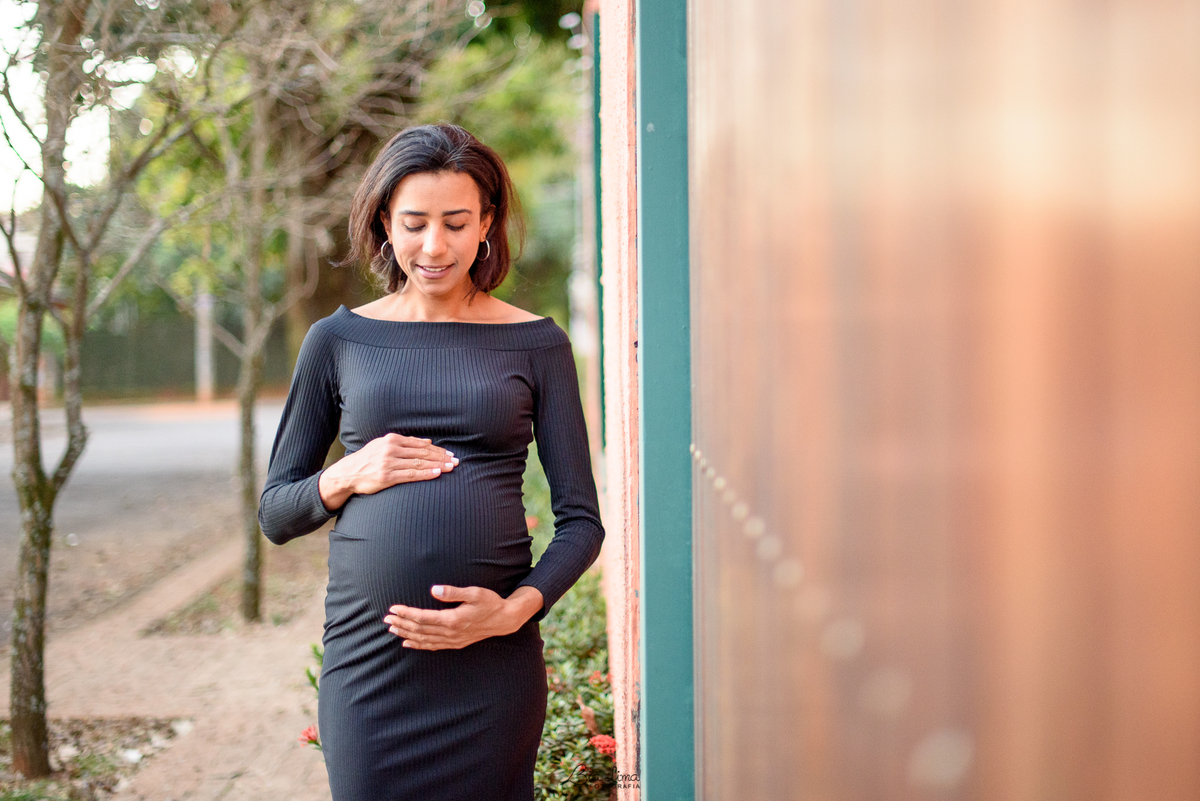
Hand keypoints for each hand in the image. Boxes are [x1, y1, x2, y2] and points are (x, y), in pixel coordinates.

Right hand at [318, 433, 457, 510]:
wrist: (348, 473)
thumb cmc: (369, 460)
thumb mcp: (384, 446)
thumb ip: (406, 443)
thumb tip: (428, 442)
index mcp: (392, 439)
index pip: (420, 444)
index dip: (437, 449)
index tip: (450, 453)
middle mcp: (391, 449)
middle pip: (422, 453)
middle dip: (441, 457)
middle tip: (456, 460)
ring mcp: (389, 463)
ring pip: (419, 463)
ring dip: (438, 465)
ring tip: (451, 467)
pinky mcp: (387, 476)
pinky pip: (411, 475)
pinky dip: (426, 474)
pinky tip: (437, 473)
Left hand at [383, 585, 544, 650]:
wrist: (504, 619)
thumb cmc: (490, 602)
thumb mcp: (474, 592)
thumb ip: (453, 592)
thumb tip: (434, 590)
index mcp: (453, 619)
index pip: (423, 618)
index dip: (407, 614)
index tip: (393, 609)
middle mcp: (450, 632)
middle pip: (420, 629)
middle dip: (402, 624)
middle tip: (386, 619)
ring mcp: (452, 640)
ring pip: (424, 639)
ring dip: (406, 635)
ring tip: (392, 630)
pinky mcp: (455, 643)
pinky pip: (432, 646)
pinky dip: (418, 645)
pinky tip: (408, 644)